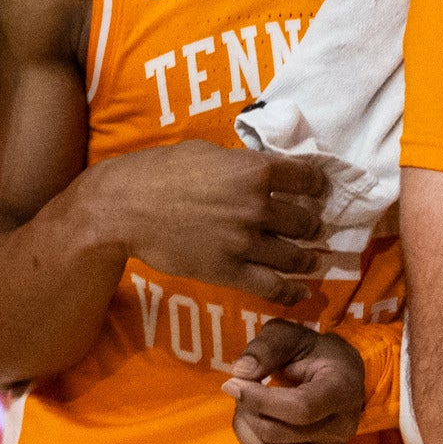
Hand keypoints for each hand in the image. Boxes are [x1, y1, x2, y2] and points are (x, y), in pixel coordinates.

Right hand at [81, 142, 326, 303]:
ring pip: (296, 255)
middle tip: (310, 227)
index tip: (318, 190)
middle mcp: (256, 207)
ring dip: (308, 257)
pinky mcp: (229, 271)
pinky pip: (273, 286)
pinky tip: (302, 291)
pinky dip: (293, 291)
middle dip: (311, 224)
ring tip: (310, 258)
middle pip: (306, 220)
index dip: (317, 185)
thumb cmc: (159, 172)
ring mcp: (244, 242)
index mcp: (254, 171)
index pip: (308, 178)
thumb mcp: (207, 152)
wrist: (124, 207)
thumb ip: (241, 163)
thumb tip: (263, 170)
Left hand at [223, 321, 365, 443]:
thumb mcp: (289, 336)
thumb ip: (265, 349)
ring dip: (244, 430)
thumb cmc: (311, 353)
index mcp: (342, 390)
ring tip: (245, 407)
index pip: (299, 408)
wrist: (338, 377)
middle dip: (246, 410)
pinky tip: (254, 424)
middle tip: (239, 389)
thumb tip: (240, 373)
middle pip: (276, 433)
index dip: (259, 399)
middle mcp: (342, 428)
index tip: (232, 383)